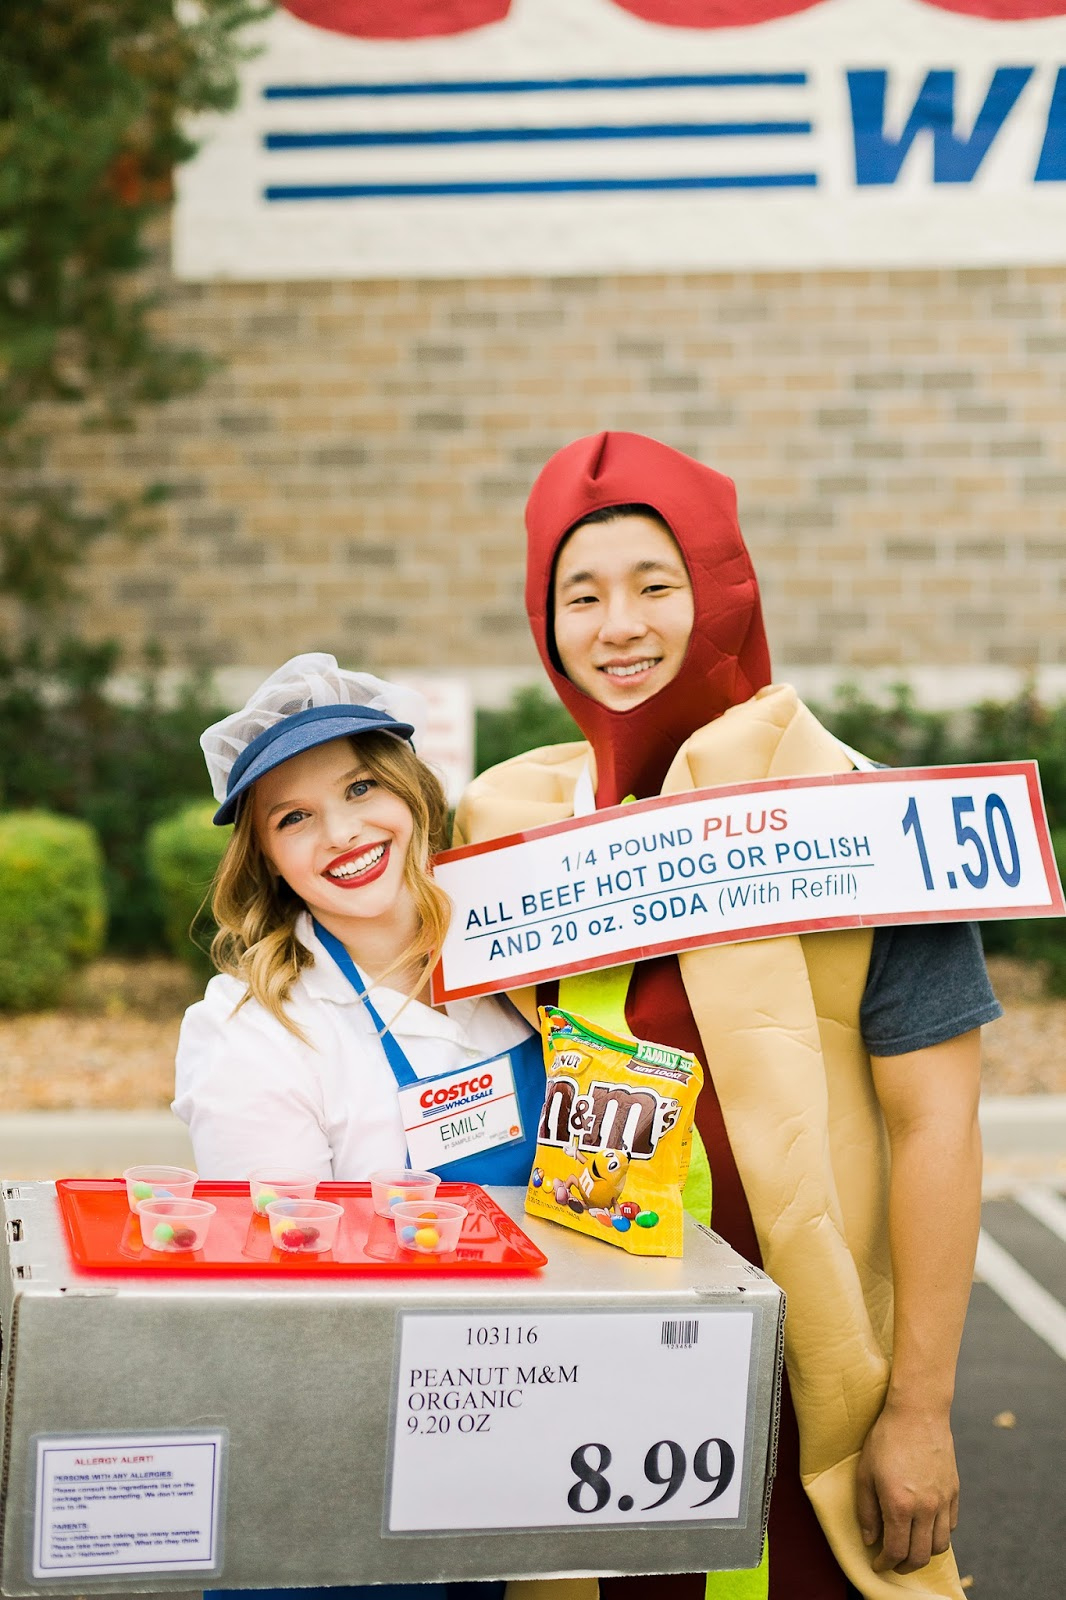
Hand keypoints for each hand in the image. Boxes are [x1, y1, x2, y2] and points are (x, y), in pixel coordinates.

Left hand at [855, 1402, 959, 1573]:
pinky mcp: (954, 1491)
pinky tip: (926, 1527)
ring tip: (910, 1548)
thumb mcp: (865, 1473)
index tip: (878, 1564)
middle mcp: (925, 1508)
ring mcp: (943, 1501)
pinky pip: (951, 1525)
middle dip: (904, 1566)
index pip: (896, 1551)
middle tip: (893, 1562)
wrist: (918, 1411)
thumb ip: (866, 1511)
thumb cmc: (886, 1438)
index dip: (885, 1564)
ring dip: (924, 1553)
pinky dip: (939, 1533)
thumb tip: (871, 1540)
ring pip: (939, 1545)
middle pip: (920, 1556)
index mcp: (900, 1505)